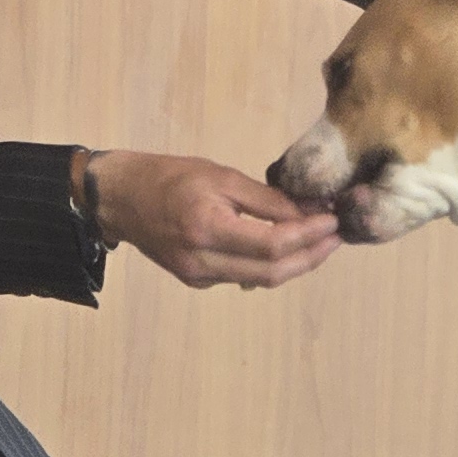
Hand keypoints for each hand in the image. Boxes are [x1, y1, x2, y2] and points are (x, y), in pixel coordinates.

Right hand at [90, 151, 340, 289]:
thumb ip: (264, 198)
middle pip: (272, 272)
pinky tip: (284, 248)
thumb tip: (307, 209)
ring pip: (259, 279)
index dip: (309, 236)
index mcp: (207, 228)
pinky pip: (241, 276)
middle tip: (336, 238)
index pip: (272, 244)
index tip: (333, 221)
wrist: (121, 199)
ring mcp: (198, 276)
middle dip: (311, 257)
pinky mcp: (195, 281)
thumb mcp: (220, 175)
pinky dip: (268, 264)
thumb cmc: (169, 176)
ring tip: (319, 241)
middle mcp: (203, 260)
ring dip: (294, 263)